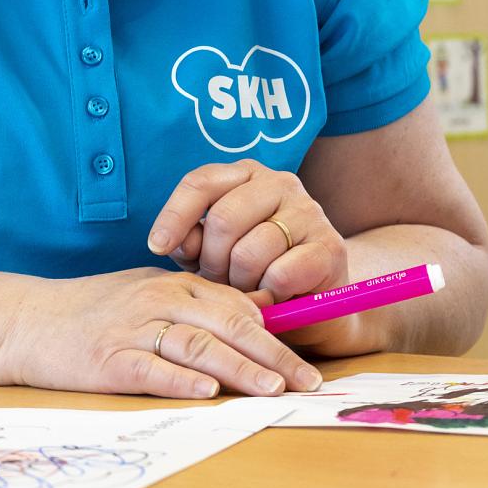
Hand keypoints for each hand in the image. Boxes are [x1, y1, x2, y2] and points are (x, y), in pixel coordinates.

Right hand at [0, 267, 322, 398]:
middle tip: (306, 381)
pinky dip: (180, 380)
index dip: (280, 334)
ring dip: (239, 368)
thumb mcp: (148, 294)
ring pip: (198, 346)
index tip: (309, 359)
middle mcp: (160, 301)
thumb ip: (195, 305)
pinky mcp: (108, 360)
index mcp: (175, 285)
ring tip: (271, 389)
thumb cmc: (92, 311)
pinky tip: (207, 390)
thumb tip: (252, 321)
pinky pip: (151, 369)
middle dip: (274, 356)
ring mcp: (133, 330)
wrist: (26, 321)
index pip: (239, 307)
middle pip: (229, 325)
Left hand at [148, 159, 363, 353]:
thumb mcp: (210, 256)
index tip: (157, 246)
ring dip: (240, 285)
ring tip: (248, 291)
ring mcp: (309, 212)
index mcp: (246, 176)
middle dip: (212, 262)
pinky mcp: (329, 246)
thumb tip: (174, 242)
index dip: (175, 215)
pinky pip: (279, 274)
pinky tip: (272, 298)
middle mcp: (280, 183)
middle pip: (223, 219)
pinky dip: (268, 295)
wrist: (309, 311)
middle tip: (220, 282)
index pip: (201, 182)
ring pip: (249, 252)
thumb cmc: (252, 277)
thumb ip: (189, 243)